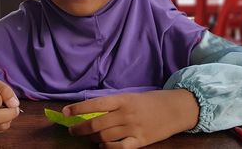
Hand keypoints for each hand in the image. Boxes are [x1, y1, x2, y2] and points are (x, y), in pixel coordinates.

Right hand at [0, 76, 20, 136]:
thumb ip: (4, 88)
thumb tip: (14, 103)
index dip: (5, 96)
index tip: (8, 97)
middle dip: (10, 112)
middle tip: (14, 107)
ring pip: (0, 125)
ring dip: (9, 117)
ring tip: (6, 110)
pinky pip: (0, 130)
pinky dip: (6, 122)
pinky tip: (1, 116)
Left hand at [63, 89, 198, 147]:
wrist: (176, 109)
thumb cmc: (152, 101)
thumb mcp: (132, 97)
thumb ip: (114, 104)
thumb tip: (91, 112)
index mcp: (123, 99)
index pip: (95, 104)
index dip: (78, 108)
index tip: (65, 112)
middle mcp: (126, 114)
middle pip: (96, 124)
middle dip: (80, 128)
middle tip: (72, 130)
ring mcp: (133, 129)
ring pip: (104, 137)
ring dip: (92, 139)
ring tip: (89, 138)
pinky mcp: (140, 141)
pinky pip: (119, 148)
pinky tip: (104, 147)